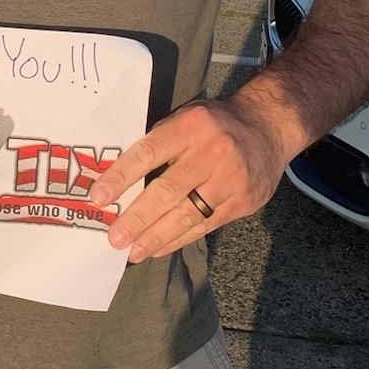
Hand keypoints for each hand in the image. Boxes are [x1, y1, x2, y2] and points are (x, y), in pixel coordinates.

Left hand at [89, 98, 290, 262]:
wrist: (269, 126)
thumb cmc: (215, 122)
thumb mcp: (186, 117)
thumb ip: (160, 141)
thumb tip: (119, 177)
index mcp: (191, 126)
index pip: (149, 152)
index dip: (122, 176)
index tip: (99, 197)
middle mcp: (212, 152)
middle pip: (168, 190)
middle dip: (138, 217)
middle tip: (114, 238)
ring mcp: (231, 179)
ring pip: (188, 214)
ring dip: (156, 236)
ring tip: (132, 251)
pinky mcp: (243, 202)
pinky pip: (205, 225)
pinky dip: (178, 239)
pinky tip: (158, 247)